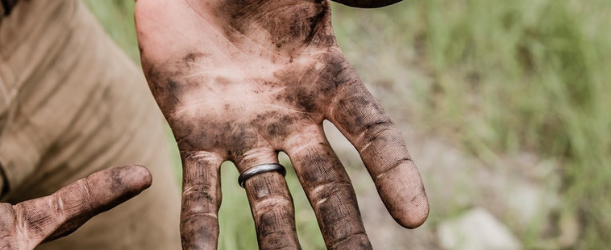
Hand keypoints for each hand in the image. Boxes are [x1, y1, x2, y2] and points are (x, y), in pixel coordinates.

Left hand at [135, 0, 427, 248]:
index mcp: (325, 79)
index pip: (372, 132)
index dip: (394, 172)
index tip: (414, 217)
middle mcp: (291, 117)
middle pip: (327, 183)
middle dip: (343, 228)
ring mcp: (244, 131)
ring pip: (268, 197)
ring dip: (277, 241)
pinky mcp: (195, 135)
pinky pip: (201, 190)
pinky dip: (201, 228)